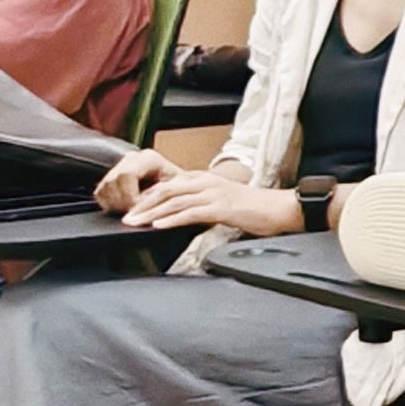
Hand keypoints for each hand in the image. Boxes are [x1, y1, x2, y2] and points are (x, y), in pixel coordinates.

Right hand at [92, 149, 175, 210]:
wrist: (179, 190)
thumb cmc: (181, 190)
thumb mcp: (176, 191)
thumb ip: (158, 196)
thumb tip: (141, 207)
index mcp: (148, 158)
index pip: (127, 174)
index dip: (130, 195)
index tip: (138, 209)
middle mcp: (131, 159)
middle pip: (113, 181)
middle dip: (122, 201)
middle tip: (135, 215)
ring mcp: (119, 167)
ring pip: (105, 187)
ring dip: (116, 205)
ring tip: (132, 214)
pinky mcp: (110, 179)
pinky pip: (100, 193)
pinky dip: (110, 205)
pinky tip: (124, 210)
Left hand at [120, 168, 296, 235]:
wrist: (280, 209)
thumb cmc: (254, 209)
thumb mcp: (222, 202)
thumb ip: (201, 204)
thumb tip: (182, 216)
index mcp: (205, 179)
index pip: (168, 185)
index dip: (146, 197)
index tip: (131, 209)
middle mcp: (206, 182)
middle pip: (166, 191)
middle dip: (142, 204)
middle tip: (124, 216)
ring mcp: (214, 193)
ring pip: (174, 202)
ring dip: (151, 213)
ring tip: (134, 222)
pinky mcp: (221, 207)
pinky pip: (191, 213)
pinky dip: (171, 219)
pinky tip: (158, 226)